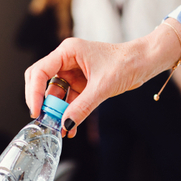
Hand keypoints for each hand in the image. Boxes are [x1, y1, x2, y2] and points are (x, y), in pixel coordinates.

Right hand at [25, 19, 180, 138]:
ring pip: (56, 94)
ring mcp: (74, 72)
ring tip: (59, 129)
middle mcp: (67, 60)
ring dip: (57, 112)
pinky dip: (69, 114)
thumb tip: (65, 125)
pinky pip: (69, 101)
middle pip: (42, 81)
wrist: (146, 62)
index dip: (34, 92)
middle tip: (44, 120)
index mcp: (68, 51)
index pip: (40, 71)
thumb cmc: (127, 62)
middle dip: (42, 102)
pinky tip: (71, 128)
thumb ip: (82, 107)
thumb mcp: (103, 87)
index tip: (36, 111)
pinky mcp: (82, 84)